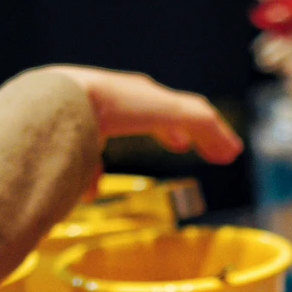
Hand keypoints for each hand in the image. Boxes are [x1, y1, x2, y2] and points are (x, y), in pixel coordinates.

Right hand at [46, 66, 241, 163]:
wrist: (64, 104)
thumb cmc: (60, 128)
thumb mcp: (76, 153)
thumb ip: (86, 171)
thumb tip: (89, 194)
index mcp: (115, 103)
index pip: (147, 114)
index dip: (165, 129)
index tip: (179, 142)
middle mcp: (137, 96)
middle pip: (173, 112)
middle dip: (188, 128)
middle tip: (201, 143)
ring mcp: (156, 100)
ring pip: (194, 117)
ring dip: (212, 135)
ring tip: (228, 152)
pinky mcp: (171, 108)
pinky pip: (203, 122)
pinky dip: (218, 136)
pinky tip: (230, 152)